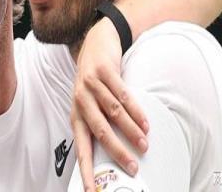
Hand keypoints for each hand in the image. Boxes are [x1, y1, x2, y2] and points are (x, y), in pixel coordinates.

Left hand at [71, 17, 148, 190]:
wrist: (96, 43)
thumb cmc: (94, 81)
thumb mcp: (90, 103)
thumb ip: (98, 124)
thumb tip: (113, 155)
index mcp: (76, 114)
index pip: (81, 147)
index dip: (87, 170)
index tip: (93, 191)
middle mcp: (80, 100)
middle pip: (100, 132)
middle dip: (117, 152)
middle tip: (133, 169)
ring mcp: (90, 84)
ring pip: (113, 114)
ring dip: (130, 131)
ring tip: (144, 145)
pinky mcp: (102, 71)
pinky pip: (121, 94)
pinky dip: (135, 110)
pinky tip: (145, 122)